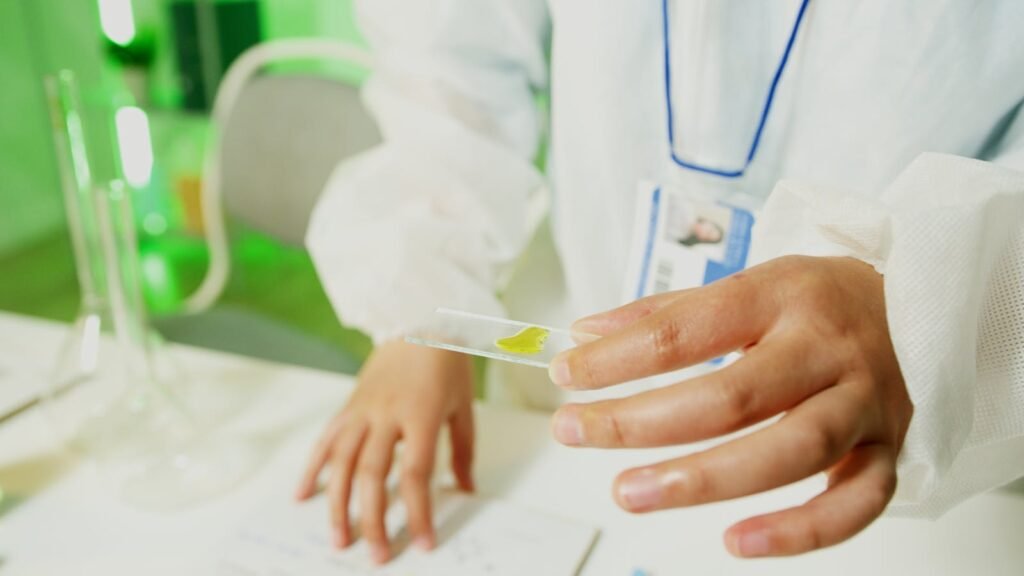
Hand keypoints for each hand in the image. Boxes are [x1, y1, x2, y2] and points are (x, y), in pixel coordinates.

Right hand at [295, 341, 474, 563]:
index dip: (418, 511)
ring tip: (338, 539)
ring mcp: (362, 409)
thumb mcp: (463, 406)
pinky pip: (325, 440)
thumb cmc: (446, 362)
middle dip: (373, 519)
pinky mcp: (349, 406)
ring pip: (342, 462)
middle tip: (375, 554)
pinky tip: (302, 496)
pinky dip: (313, 468)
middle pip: (373, 474)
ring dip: (337, 504)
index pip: (415, 473)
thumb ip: (462, 451)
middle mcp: (385, 414)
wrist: (419, 317)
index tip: (422, 542)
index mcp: (419, 415)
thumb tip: (465, 490)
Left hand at [548, 256, 912, 557]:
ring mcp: (864, 403)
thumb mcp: (745, 283)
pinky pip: (855, 503)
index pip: (687, 330)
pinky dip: (798, 530)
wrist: (918, 308)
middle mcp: (826, 349)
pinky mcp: (888, 450)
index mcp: (782, 295)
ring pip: (789, 450)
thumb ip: (664, 313)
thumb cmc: (817, 301)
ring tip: (629, 492)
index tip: (566, 375)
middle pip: (731, 395)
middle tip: (575, 432)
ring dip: (704, 479)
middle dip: (642, 421)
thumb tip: (585, 335)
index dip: (619, 358)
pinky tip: (735, 541)